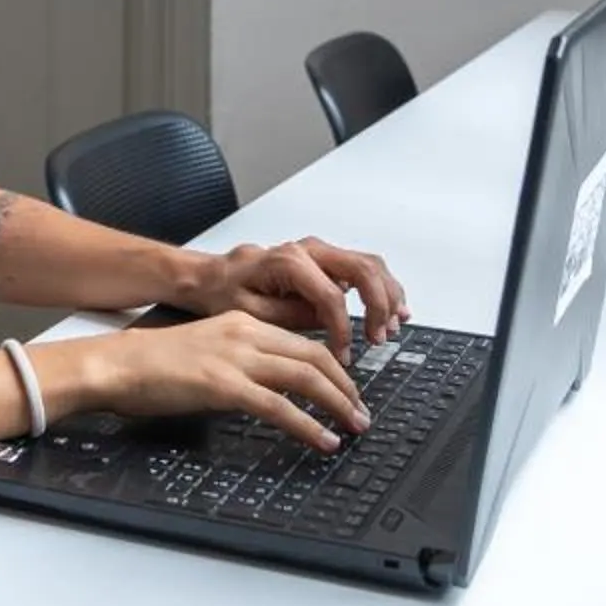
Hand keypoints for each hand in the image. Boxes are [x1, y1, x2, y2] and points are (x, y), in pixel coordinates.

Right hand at [80, 313, 368, 452]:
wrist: (117, 365)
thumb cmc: (152, 364)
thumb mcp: (207, 349)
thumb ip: (240, 361)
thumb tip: (268, 389)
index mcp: (242, 324)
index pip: (303, 342)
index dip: (335, 367)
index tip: (348, 389)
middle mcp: (245, 335)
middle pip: (315, 356)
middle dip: (347, 386)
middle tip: (362, 412)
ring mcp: (236, 358)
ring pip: (305, 376)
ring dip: (338, 403)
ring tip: (355, 425)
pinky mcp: (224, 386)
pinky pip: (279, 406)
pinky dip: (308, 425)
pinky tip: (324, 439)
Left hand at [188, 237, 408, 359]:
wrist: (212, 275)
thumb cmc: (224, 292)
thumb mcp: (248, 313)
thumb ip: (289, 318)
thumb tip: (326, 329)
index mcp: (289, 262)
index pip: (331, 296)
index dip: (343, 329)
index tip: (344, 355)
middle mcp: (309, 250)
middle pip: (363, 270)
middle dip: (379, 306)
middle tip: (380, 338)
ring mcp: (320, 252)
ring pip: (370, 264)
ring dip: (388, 295)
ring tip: (393, 326)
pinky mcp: (325, 260)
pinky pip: (364, 268)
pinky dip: (383, 288)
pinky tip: (393, 310)